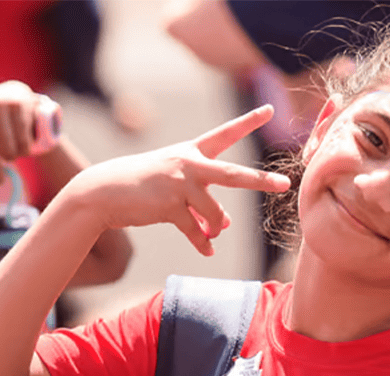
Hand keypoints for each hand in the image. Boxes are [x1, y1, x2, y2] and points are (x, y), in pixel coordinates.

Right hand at [65, 105, 291, 255]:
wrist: (104, 193)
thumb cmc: (143, 186)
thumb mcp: (176, 185)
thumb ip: (204, 199)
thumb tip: (224, 225)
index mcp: (191, 151)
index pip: (225, 134)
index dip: (248, 122)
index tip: (270, 109)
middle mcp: (189, 164)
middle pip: (234, 175)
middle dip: (261, 181)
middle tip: (285, 184)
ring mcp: (180, 184)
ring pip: (216, 214)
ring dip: (216, 227)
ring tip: (211, 233)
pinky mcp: (170, 206)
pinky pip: (197, 231)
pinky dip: (203, 243)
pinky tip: (208, 251)